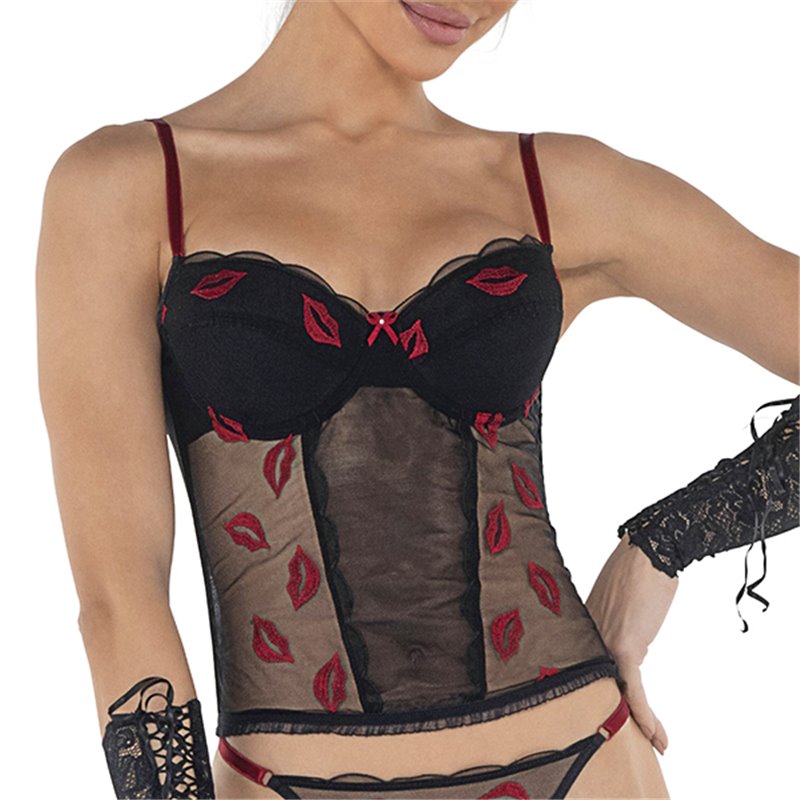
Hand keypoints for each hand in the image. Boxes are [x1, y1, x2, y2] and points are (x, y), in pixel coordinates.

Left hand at [585, 531, 678, 755]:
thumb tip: (623, 649)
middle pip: (597, 685)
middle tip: (626, 739)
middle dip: (613, 714)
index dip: (593, 696)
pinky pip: (634, 687)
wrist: (649, 549)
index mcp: (583, 628)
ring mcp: (604, 641)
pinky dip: (645, 713)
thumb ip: (612, 627)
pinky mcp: (624, 644)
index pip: (585, 669)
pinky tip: (654, 734)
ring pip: (617, 691)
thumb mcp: (618, 604)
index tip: (602, 717)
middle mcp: (588, 636)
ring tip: (652, 742)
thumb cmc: (637, 572)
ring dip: (637, 721)